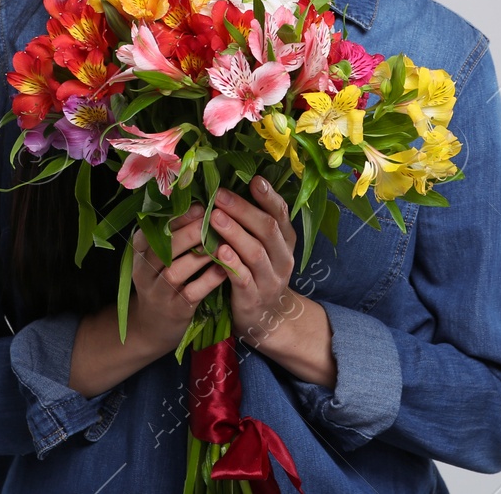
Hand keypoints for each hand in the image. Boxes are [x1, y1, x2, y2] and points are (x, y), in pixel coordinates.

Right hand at [127, 204, 225, 355]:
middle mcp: (144, 271)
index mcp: (139, 252)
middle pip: (163, 249)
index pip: (152, 230)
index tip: (200, 206)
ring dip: (201, 254)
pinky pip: (192, 292)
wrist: (153, 326)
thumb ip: (172, 233)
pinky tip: (225, 268)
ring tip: (223, 241)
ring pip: (176, 270)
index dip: (176, 217)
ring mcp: (158, 292)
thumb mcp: (157, 256)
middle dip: (189, 232)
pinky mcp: (175, 310)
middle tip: (213, 219)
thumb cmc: (163, 280)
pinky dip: (209, 279)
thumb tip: (203, 202)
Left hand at [207, 177, 305, 349]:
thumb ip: (254, 223)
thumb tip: (230, 187)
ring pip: (255, 252)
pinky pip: (243, 278)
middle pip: (267, 229)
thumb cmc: (259, 273)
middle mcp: (282, 257)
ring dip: (234, 233)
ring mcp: (270, 279)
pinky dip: (232, 264)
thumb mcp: (265, 247)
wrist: (268, 319)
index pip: (281, 213)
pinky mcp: (253, 298)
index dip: (268, 196)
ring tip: (214, 217)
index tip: (254, 179)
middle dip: (243, 210)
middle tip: (220, 195)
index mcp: (285, 240)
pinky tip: (219, 251)